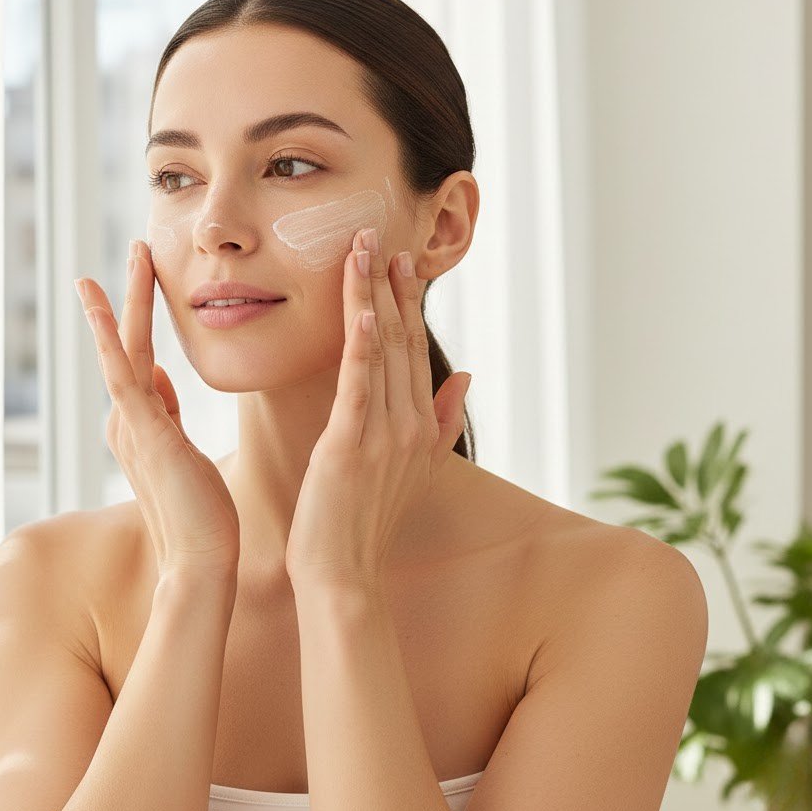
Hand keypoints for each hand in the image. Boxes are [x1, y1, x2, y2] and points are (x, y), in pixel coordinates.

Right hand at [76, 239, 240, 581]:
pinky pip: (123, 376)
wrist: (201, 563)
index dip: (140, 318)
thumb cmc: (201, 515)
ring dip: (123, 302)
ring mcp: (132, 426)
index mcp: (143, 424)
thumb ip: (165, 412)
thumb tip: (157, 372)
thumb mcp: (181, 452)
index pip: (141, 358)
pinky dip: (109, 339)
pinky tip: (100, 306)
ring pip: (123, 351)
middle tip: (139, 249)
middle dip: (132, 297)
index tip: (146, 281)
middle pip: (129, 345)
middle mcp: (130, 421)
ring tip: (131, 256)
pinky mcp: (142, 434)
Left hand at [284, 227, 471, 590]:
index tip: (401, 263)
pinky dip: (360, 348)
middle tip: (381, 237)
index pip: (415, 352)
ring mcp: (382, 434)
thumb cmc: (368, 519)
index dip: (408, 304)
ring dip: (371, 299)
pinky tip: (361, 313)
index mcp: (421, 426)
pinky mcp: (349, 445)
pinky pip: (358, 387)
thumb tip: (466, 375)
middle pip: (401, 341)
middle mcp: (409, 424)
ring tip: (365, 252)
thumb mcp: (416, 467)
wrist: (344, 573)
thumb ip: (444, 420)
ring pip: (379, 352)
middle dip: (391, 287)